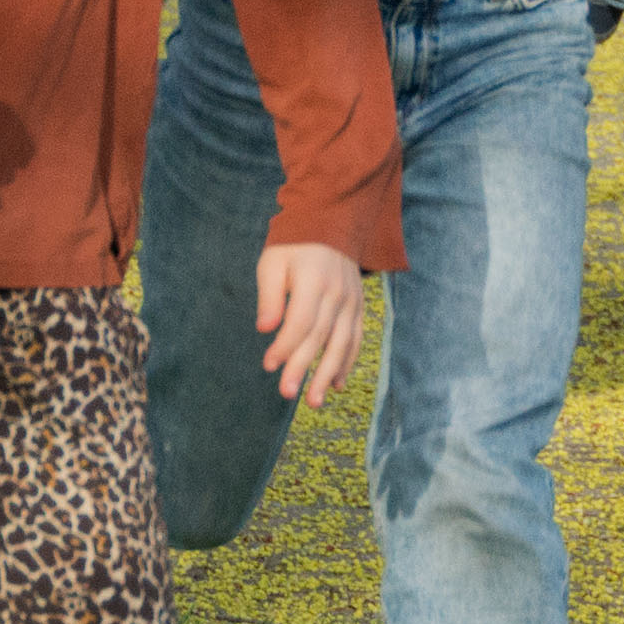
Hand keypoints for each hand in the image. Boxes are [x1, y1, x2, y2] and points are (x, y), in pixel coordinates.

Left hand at [256, 241, 367, 407]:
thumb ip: (270, 296)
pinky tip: (336, 384)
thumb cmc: (293, 245)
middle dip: (303, 368)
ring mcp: (352, 302)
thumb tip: (265, 329)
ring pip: (342, 344)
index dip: (285, 346)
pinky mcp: (359, 307)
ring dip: (327, 374)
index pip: (301, 322)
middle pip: (320, 337)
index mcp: (314, 280)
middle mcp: (338, 294)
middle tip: (286, 393)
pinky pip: (356, 339)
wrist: (331, 222)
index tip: (268, 365)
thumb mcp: (272, 262)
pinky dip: (347, 363)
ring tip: (314, 401)